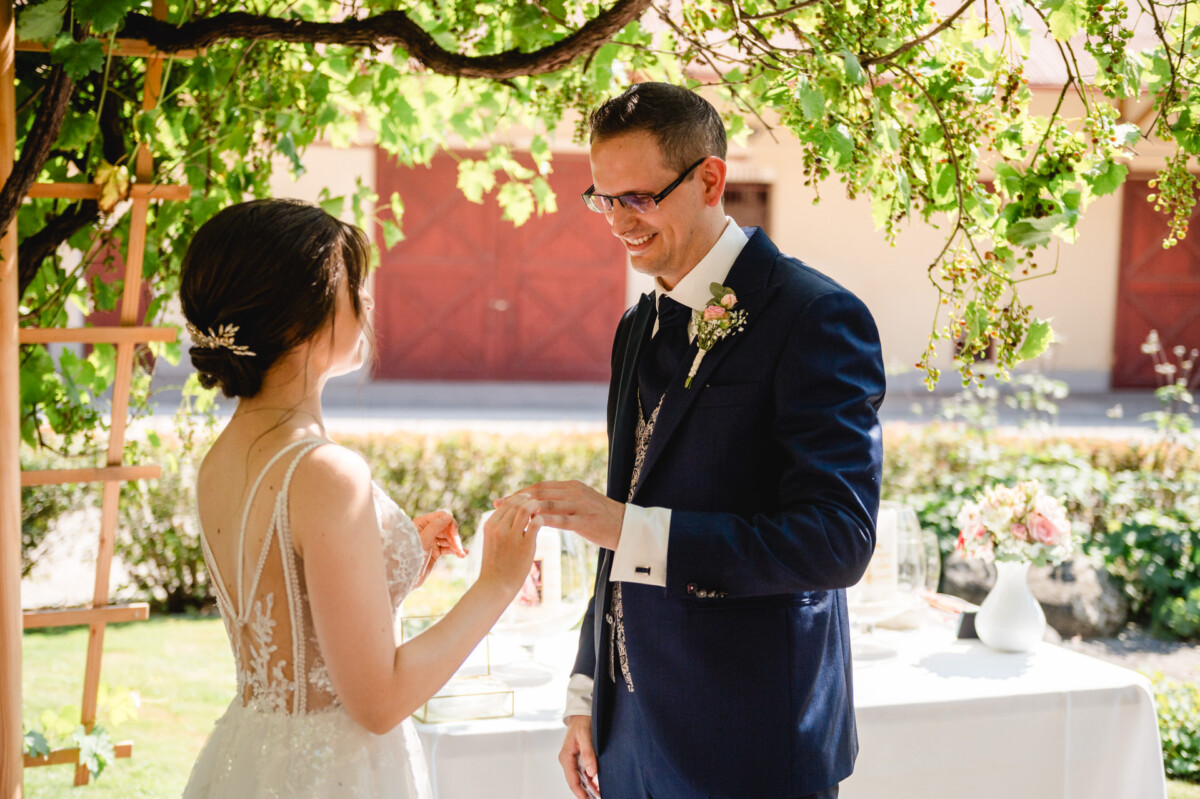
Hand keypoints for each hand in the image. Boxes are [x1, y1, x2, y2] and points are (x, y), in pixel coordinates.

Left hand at [412, 511, 466, 586]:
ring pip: (449, 539)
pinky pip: (448, 548)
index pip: (441, 517)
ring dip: (456, 545)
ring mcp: (431, 542)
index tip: (454, 535)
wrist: (405, 578)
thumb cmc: (410, 556)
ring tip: (462, 553)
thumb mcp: (423, 539)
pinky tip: (462, 554)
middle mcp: (427, 531)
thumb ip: (436, 526)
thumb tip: (449, 516)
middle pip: (447, 528)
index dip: (450, 524)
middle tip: (459, 548)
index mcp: (421, 524)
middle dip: (454, 537)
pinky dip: (455, 550)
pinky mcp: (434, 553)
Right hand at [479, 494, 540, 593]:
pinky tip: (543, 521)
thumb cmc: (496, 563)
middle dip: (529, 500)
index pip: (506, 503)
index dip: (519, 498)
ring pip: (525, 510)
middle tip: (538, 502)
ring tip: (542, 509)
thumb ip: (500, 525)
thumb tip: (515, 512)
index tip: (528, 499)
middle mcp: (499, 528)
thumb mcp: (492, 540)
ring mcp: (511, 536)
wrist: (496, 585)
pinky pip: (536, 523)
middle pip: (516, 504)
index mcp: (489, 525)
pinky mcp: (525, 545)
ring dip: (535, 506)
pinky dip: (541, 519)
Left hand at [499, 481, 624, 550]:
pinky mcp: (585, 520)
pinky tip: (529, 526)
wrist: (628, 528)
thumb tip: (540, 505)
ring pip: (546, 504)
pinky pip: (560, 520)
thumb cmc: (603, 519)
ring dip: (524, 510)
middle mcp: (574, 492)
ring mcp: (580, 505)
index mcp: (572, 486)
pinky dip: (543, 521)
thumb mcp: (582, 504)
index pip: (540, 486)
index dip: (520, 493)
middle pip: (538, 493)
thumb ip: (563, 501)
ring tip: (507, 517)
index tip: (503, 500)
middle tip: (497, 506)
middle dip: (516, 499)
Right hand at [559, 715, 599, 798]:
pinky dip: (590, 780)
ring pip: (580, 778)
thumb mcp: (585, 736)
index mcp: (566, 756)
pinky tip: (598, 786)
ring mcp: (573, 759)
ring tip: (599, 795)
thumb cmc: (582, 721)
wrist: (581, 712)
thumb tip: (592, 773)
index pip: (572, 779)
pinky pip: (583, 772)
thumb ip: (588, 754)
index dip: (580, 792)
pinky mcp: (579, 757)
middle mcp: (567, 760)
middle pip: (575, 782)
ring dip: (589, 788)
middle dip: (585, 793)